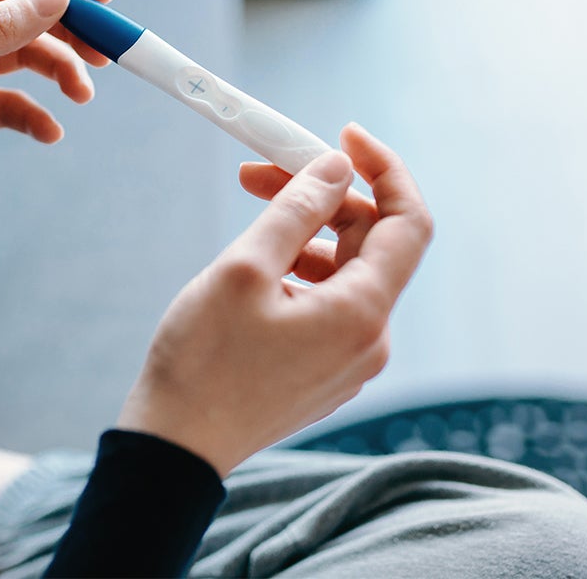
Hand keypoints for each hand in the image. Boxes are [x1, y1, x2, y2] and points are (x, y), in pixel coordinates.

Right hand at [117, 123, 432, 476]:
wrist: (177, 448)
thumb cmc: (202, 362)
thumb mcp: (244, 269)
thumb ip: (297, 210)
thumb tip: (335, 168)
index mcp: (362, 313)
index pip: (408, 222)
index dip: (384, 170)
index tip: (344, 137)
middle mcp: (369, 340)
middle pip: (370, 244)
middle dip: (322, 197)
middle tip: (260, 170)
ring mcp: (348, 361)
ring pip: (344, 273)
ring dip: (304, 233)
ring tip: (249, 216)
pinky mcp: (323, 372)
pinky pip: (328, 304)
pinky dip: (299, 271)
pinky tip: (255, 267)